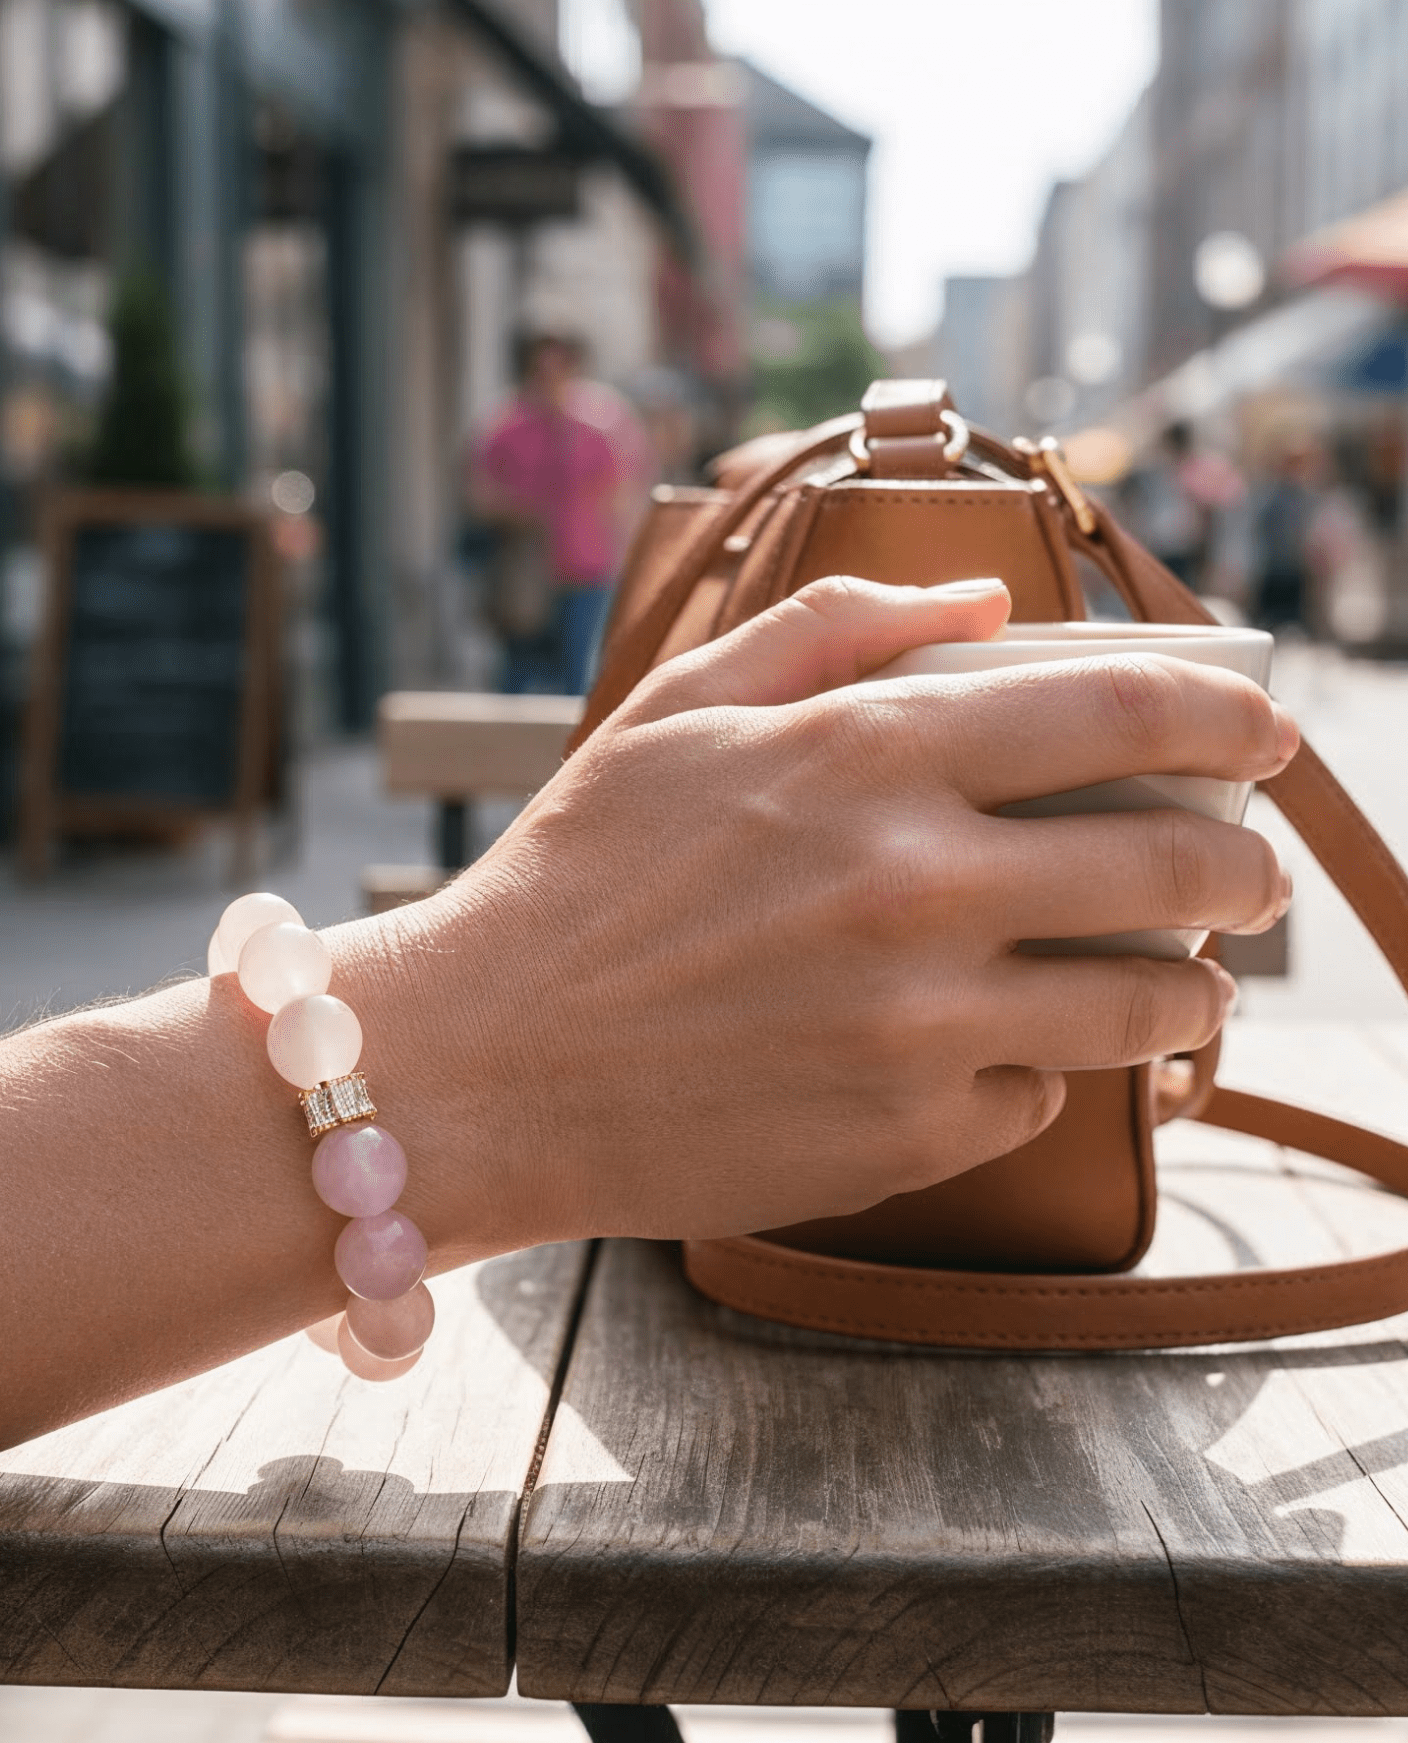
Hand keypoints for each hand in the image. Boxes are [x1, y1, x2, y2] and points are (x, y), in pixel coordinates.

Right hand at [355, 576, 1293, 1253]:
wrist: (478, 1070)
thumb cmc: (569, 885)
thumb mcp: (674, 718)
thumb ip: (831, 636)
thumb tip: (975, 606)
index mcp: (869, 757)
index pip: (1127, 710)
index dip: (1229, 714)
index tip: (1264, 733)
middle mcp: (917, 886)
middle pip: (1177, 864)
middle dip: (1245, 868)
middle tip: (1249, 877)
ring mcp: (921, 1022)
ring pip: (1145, 1003)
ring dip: (1192, 990)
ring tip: (1185, 986)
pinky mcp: (906, 1137)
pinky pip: (1036, 1098)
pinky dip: (1035, 1074)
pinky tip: (993, 1058)